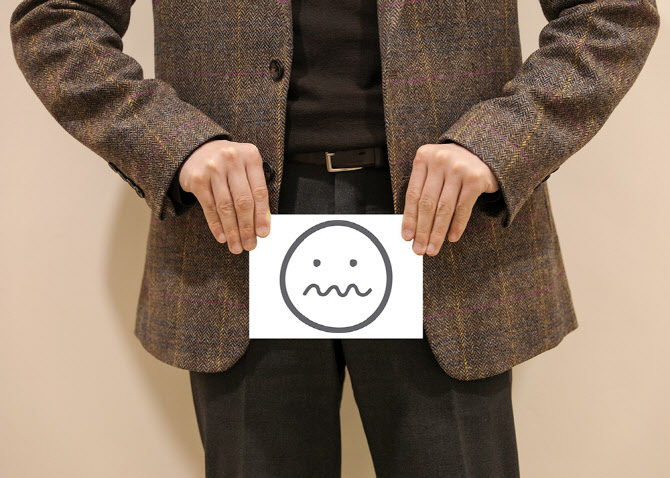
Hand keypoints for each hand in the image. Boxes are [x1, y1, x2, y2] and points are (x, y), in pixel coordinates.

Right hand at [178, 139, 270, 253]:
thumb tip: (263, 224)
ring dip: (232, 230)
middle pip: (243, 201)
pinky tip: (222, 237)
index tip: (263, 234)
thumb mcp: (245, 170)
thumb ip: (255, 192)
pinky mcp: (197, 178)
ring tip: (236, 246)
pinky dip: (216, 225)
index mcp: (251, 156)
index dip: (262, 216)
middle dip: (247, 227)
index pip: (260, 191)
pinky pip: (209, 207)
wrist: (197, 150)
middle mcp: (232, 159)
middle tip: (249, 245)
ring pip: (226, 206)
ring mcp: (213, 167)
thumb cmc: (228, 165)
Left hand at [401, 143, 498, 255]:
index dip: (409, 219)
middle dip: (422, 231)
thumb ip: (423, 189)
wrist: (486, 152)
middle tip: (419, 249)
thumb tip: (412, 227)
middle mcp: (439, 160)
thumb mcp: (434, 169)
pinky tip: (452, 237)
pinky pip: (463, 208)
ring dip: (437, 233)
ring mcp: (458, 168)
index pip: (413, 194)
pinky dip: (457, 226)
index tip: (407, 237)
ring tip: (433, 248)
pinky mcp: (475, 178)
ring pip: (444, 208)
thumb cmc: (454, 166)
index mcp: (423, 157)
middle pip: (427, 203)